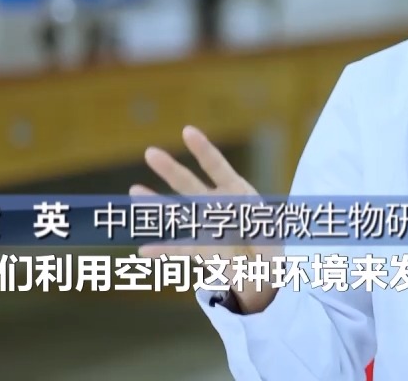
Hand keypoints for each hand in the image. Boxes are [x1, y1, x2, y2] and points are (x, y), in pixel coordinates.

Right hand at [132, 125, 280, 311]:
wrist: (269, 274)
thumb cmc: (273, 247)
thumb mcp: (271, 234)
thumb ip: (259, 228)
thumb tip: (252, 222)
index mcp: (239, 195)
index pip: (218, 168)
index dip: (203, 150)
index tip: (187, 132)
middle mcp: (218, 206)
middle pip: (190, 185)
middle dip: (170, 170)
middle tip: (150, 153)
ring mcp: (207, 227)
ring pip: (178, 213)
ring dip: (156, 204)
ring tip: (134, 192)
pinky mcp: (201, 249)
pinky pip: (179, 248)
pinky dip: (163, 250)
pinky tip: (144, 251)